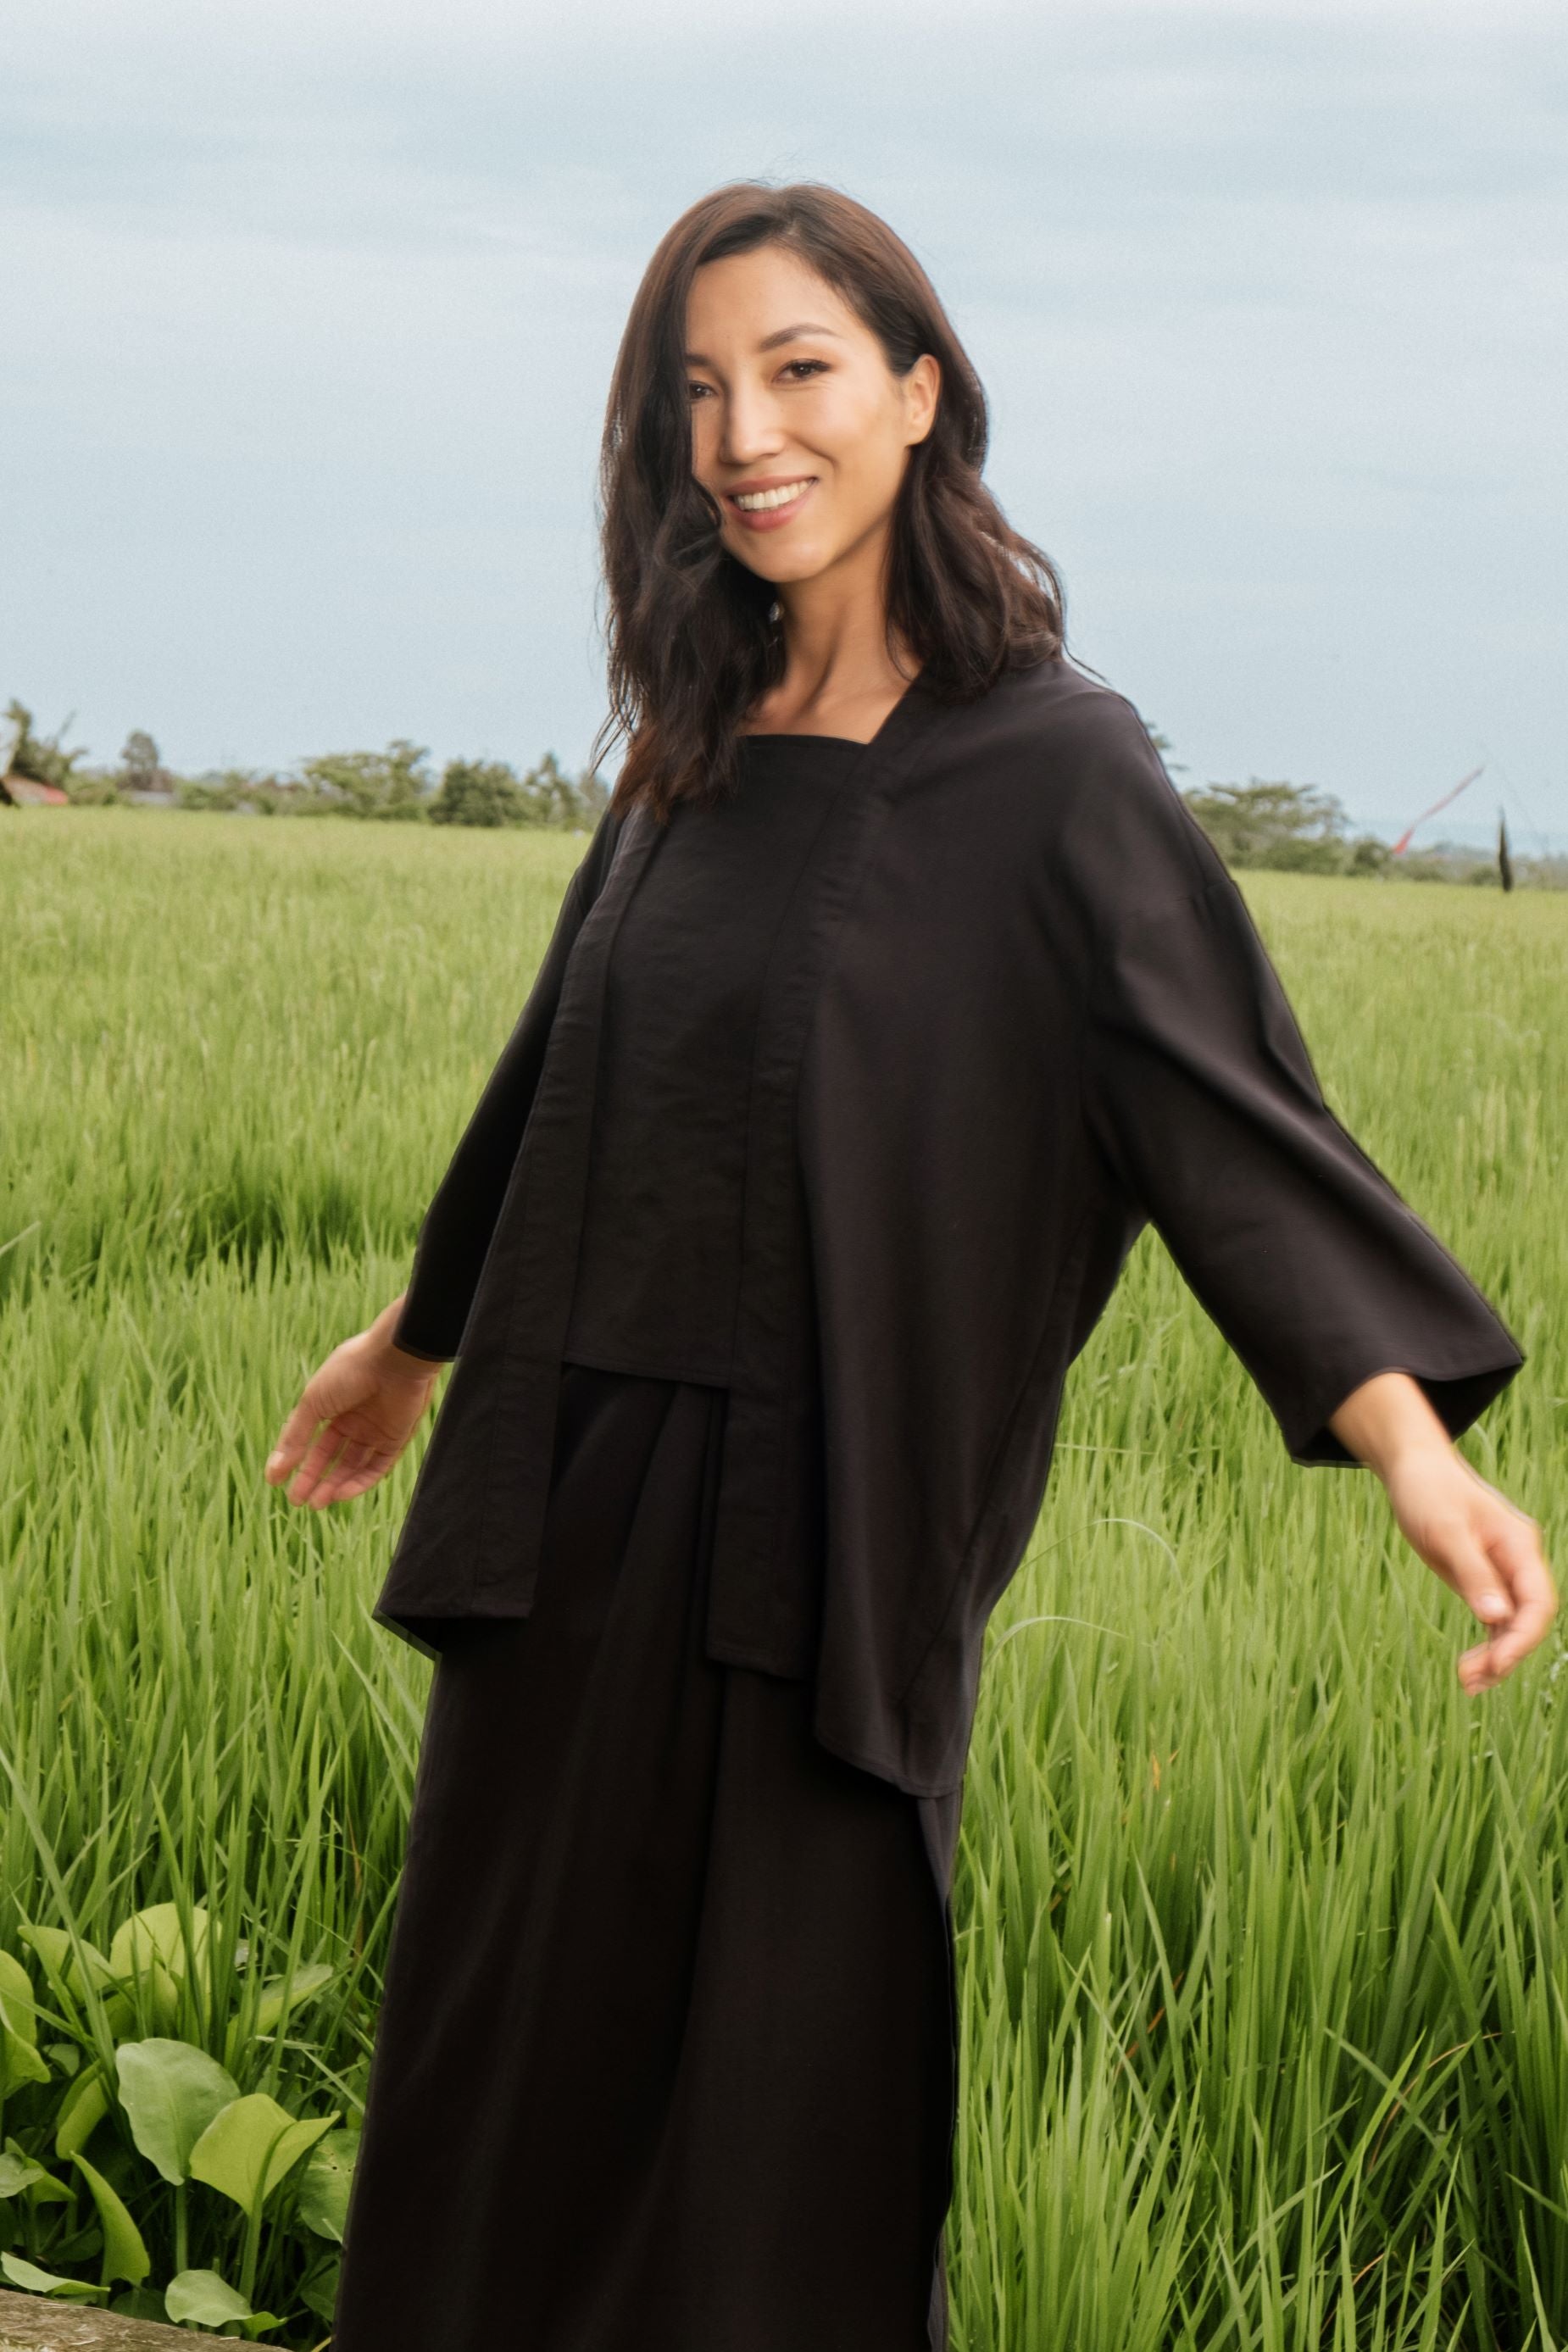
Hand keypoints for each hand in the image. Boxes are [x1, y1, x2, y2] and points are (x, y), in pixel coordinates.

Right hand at [265, 1295, 444, 1508]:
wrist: (393, 1357)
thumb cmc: (349, 1372)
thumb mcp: (313, 1404)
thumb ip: (295, 1438)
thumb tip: (272, 1473)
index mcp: (333, 1405)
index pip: (313, 1441)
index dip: (297, 1463)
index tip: (279, 1484)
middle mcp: (355, 1420)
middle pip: (332, 1457)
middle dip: (314, 1480)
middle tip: (298, 1501)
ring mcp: (377, 1429)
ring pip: (354, 1466)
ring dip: (335, 1486)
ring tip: (317, 1503)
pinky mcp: (397, 1438)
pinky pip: (377, 1467)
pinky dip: (360, 1482)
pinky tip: (340, 1494)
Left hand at [1328, 1371, 1555, 1692]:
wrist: (1411, 1470)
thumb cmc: (1429, 1492)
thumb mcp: (1446, 1530)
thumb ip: (1474, 1573)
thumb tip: (1498, 1617)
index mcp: (1519, 1547)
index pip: (1538, 1602)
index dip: (1523, 1637)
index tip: (1497, 1663)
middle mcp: (1518, 1563)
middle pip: (1528, 1620)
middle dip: (1506, 1653)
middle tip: (1471, 1680)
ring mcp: (1501, 1573)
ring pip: (1511, 1626)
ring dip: (1495, 1657)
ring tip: (1467, 1684)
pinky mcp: (1481, 1581)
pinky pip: (1493, 1622)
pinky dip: (1485, 1646)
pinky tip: (1470, 1671)